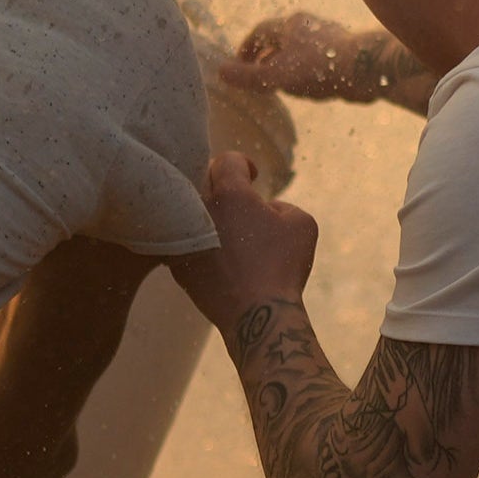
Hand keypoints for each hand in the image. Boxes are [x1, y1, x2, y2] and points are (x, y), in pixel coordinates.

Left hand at [170, 150, 319, 331]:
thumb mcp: (301, 223)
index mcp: (230, 195)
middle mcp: (200, 210)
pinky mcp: (176, 264)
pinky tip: (215, 256)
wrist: (257, 316)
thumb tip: (265, 209)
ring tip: (224, 231)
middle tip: (236, 202)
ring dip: (205, 216)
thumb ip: (281, 204)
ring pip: (189, 213)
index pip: (227, 161)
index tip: (252, 177)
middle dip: (219, 188)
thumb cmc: (283, 268)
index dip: (242, 165)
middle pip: (201, 183)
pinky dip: (197, 243)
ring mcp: (184, 239)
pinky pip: (184, 242)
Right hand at [234, 8, 405, 103]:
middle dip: (266, 56)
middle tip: (258, 75)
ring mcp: (328, 36)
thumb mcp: (277, 76)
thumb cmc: (320, 69)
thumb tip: (221, 73)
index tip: (239, 64)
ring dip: (287, 63)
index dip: (246, 48)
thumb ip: (249, 76)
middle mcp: (308, 25)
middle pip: (280, 38)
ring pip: (300, 48)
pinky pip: (318, 58)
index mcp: (289, 25)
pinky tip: (309, 85)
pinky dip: (306, 69)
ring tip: (280, 82)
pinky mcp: (344, 50)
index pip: (260, 32)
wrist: (367, 69)